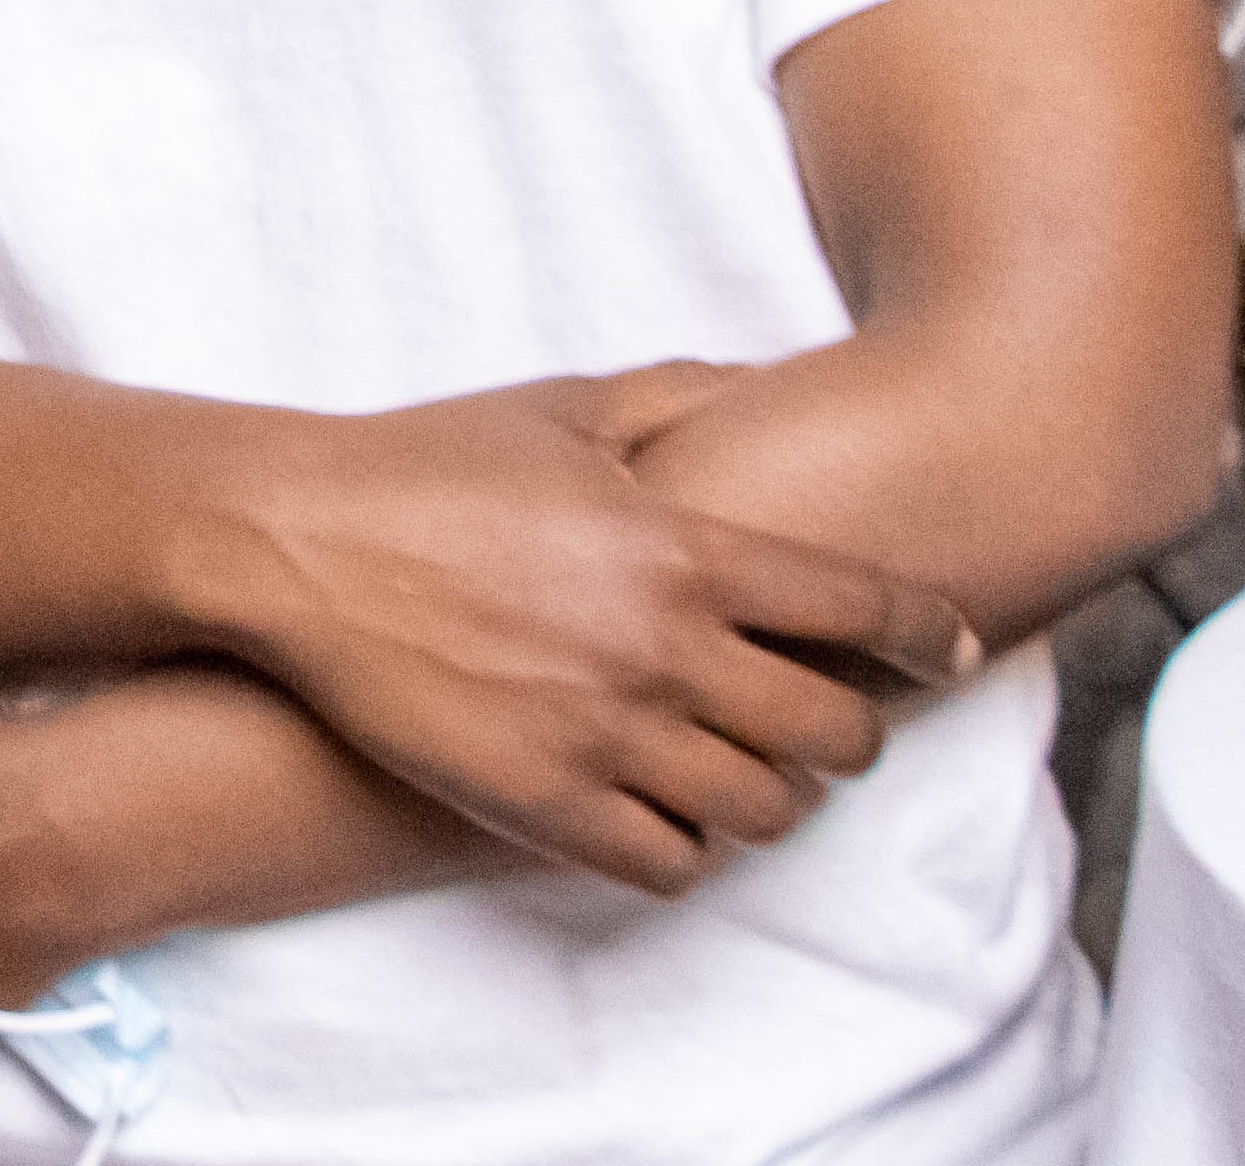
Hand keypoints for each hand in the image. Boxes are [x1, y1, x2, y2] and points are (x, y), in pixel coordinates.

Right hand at [183, 370, 976, 894]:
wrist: (291, 544)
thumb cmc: (424, 465)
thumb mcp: (563, 408)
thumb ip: (683, 397)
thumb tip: (772, 381)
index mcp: (684, 550)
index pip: (867, 608)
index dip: (931, 635)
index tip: (953, 650)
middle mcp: (662, 651)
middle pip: (835, 732)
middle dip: (854, 733)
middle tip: (833, 723)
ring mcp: (604, 737)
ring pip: (764, 811)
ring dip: (777, 798)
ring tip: (753, 777)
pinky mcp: (541, 803)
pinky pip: (672, 863)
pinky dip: (692, 850)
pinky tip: (671, 817)